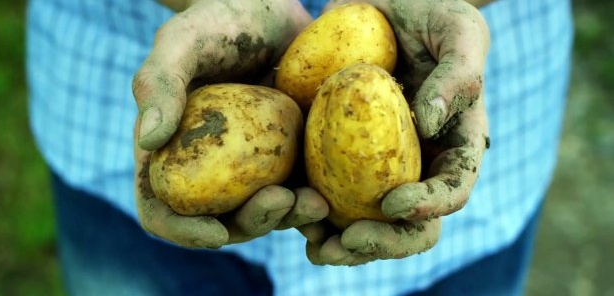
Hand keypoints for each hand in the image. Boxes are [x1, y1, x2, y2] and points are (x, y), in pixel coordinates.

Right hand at [132, 0, 326, 248]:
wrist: (269, 8)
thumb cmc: (218, 20)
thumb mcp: (183, 41)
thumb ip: (159, 82)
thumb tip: (147, 139)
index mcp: (168, 153)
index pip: (160, 210)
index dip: (181, 232)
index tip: (216, 233)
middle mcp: (207, 169)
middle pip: (220, 222)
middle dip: (251, 225)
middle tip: (283, 201)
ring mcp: (249, 168)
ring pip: (263, 213)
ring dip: (289, 218)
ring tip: (317, 202)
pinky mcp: (286, 158)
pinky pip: (297, 190)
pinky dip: (313, 201)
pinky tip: (335, 194)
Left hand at [301, 0, 489, 264]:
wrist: (378, 8)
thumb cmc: (428, 13)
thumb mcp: (457, 30)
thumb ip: (458, 73)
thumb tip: (429, 122)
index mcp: (451, 146)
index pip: (452, 190)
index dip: (430, 206)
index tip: (394, 203)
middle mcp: (414, 165)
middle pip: (408, 225)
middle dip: (382, 243)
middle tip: (348, 242)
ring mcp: (374, 167)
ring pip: (364, 222)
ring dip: (341, 244)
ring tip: (315, 245)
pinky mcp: (335, 157)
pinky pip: (324, 193)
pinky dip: (306, 211)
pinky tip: (286, 211)